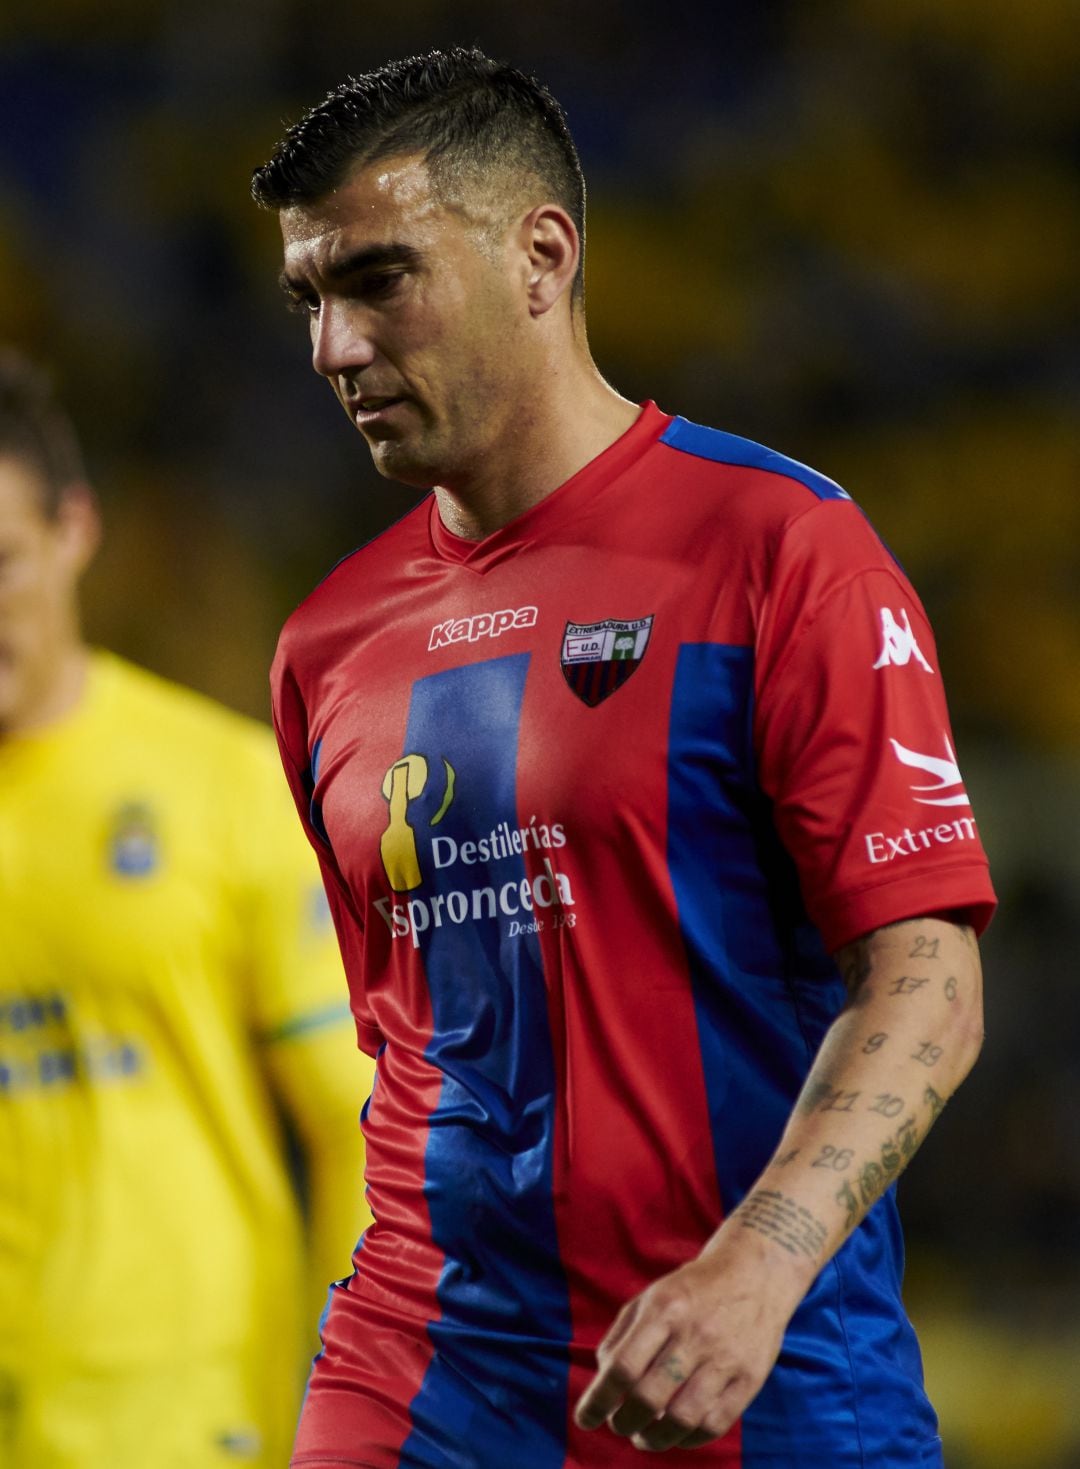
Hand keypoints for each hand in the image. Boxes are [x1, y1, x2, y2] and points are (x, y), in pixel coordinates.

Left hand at [573, 1232, 803, 1451]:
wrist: (756, 1271)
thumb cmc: (693, 1289)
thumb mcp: (652, 1296)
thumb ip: (622, 1335)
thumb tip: (602, 1381)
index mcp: (664, 1309)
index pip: (622, 1367)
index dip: (598, 1400)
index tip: (584, 1419)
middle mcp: (694, 1333)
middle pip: (649, 1397)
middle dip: (625, 1422)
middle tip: (619, 1426)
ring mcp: (725, 1357)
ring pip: (682, 1418)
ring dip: (655, 1439)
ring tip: (644, 1438)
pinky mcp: (750, 1378)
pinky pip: (715, 1423)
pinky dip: (690, 1439)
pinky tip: (677, 1435)